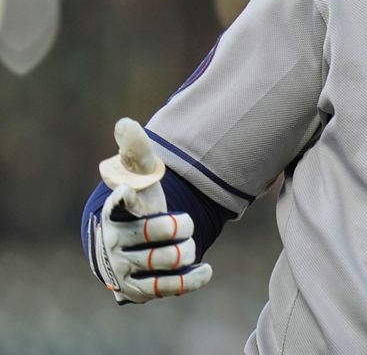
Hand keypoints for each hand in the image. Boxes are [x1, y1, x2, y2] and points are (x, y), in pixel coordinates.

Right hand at [92, 118, 212, 302]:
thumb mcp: (140, 175)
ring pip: (171, 259)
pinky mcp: (138, 292)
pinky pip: (172, 286)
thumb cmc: (140, 203)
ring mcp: (124, 269)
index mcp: (113, 212)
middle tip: (182, 222)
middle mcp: (114, 242)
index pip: (117, 203)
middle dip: (182, 225)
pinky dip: (193, 277)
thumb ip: (137, 151)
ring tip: (186, 245)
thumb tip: (126, 123)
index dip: (125, 197)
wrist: (132, 244)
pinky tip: (204, 268)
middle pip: (161, 232)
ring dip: (187, 250)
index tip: (129, 190)